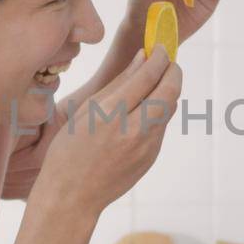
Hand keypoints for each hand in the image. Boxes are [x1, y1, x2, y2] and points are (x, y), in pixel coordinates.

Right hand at [32, 45, 182, 216]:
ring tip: (155, 80)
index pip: (148, 76)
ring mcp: (146, 147)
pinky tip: (144, 108)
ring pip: (169, 109)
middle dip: (173, 70)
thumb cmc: (69, 150)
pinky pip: (161, 126)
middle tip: (167, 60)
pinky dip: (158, 111)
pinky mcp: (152, 157)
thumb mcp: (86, 110)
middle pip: (170, 91)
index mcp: (110, 114)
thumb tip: (143, 57)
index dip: (159, 56)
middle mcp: (133, 130)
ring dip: (168, 90)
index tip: (160, 46)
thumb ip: (119, 83)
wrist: (72, 197)